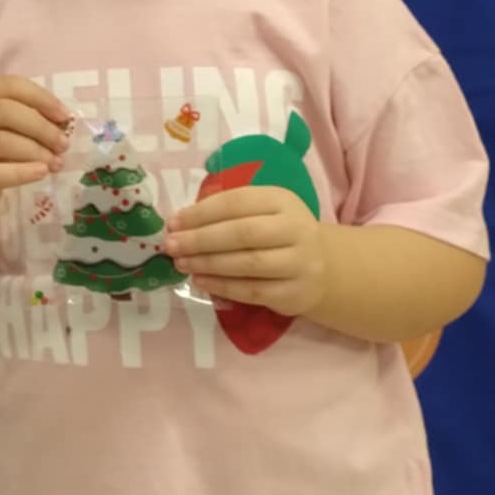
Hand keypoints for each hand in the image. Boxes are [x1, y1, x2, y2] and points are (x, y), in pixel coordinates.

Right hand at [0, 77, 70, 232]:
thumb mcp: (0, 135)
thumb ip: (23, 124)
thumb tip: (62, 123)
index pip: (6, 85)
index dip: (39, 96)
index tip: (65, 116)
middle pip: (4, 110)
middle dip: (41, 126)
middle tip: (63, 144)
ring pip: (0, 141)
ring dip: (36, 150)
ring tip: (56, 163)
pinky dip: (21, 172)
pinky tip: (41, 173)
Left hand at [164, 187, 328, 316]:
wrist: (323, 267)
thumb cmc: (278, 233)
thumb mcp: (262, 212)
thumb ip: (227, 212)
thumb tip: (179, 223)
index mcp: (282, 200)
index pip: (237, 202)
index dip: (201, 212)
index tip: (173, 222)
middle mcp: (296, 229)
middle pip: (242, 233)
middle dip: (200, 239)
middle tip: (171, 246)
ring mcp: (299, 263)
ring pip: (248, 264)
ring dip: (208, 264)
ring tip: (181, 263)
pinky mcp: (295, 294)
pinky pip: (253, 291)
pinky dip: (222, 287)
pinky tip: (201, 282)